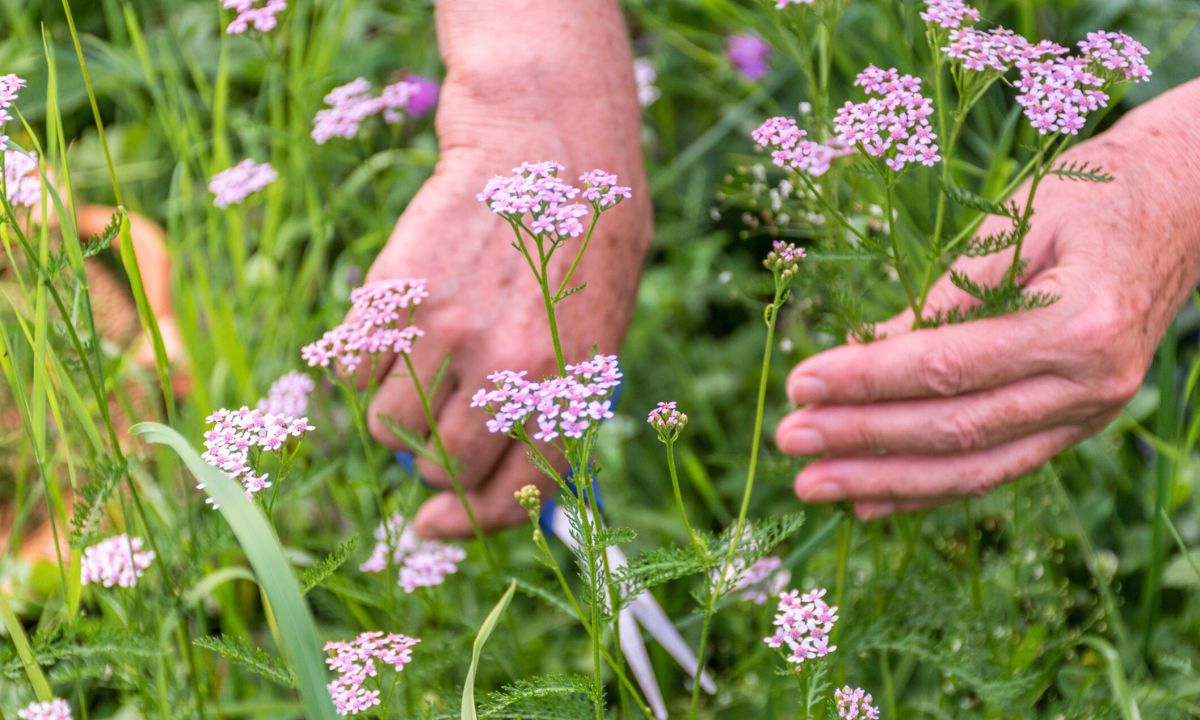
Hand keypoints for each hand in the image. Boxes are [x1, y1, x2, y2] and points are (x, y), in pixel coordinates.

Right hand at [357, 0, 649, 538]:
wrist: (546, 144)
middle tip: (435, 429)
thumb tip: (482, 482)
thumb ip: (549, 406)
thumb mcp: (597, 331)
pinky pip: (353, 368)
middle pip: (442, 464)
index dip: (471, 522)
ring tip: (420, 369)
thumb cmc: (579, 245)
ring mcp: (445, 329)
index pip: (514, 489)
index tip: (436, 524)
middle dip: (434, 461)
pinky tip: (393, 333)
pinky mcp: (395, 292)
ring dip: (395, 414)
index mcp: (566, 383)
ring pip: (387, 424)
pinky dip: (363, 366)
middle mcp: (505, 367)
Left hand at [775, 80, 1199, 518]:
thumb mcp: (1013, 228)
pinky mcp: (1075, 427)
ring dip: (885, 480)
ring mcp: (1089, 414)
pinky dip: (929, 488)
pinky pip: (995, 469)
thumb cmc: (1090, 200)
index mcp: (1078, 324)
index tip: (800, 381)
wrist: (1180, 212)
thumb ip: (942, 297)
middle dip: (862, 438)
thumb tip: (861, 350)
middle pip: (954, 428)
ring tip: (813, 484)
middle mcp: (1089, 385)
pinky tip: (872, 499)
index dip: (866, 379)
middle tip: (789, 439)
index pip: (946, 366)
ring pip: (973, 466)